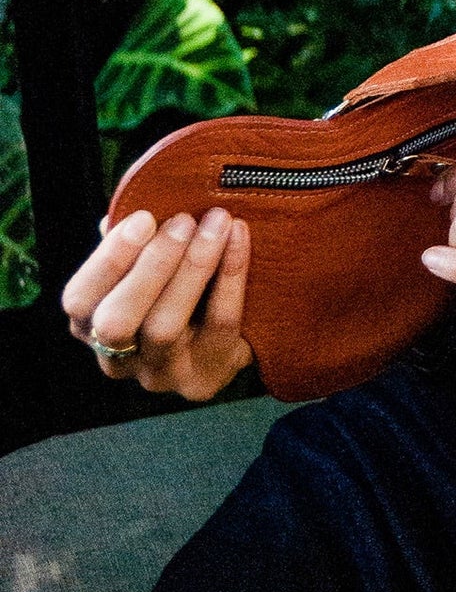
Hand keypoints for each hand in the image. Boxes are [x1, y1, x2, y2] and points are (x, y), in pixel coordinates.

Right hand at [61, 207, 253, 400]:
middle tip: (184, 220)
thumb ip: (132, 245)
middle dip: (151, 266)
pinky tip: (239, 238)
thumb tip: (121, 213)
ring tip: (218, 222)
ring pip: (165, 327)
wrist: (228, 343)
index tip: (143, 217)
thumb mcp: (149, 269)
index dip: (108, 260)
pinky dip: (231, 276)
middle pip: (117, 322)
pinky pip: (219, 324)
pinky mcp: (202, 378)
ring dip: (193, 267)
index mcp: (91, 325)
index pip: (80, 301)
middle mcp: (117, 359)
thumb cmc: (178, 291)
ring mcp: (159, 373)